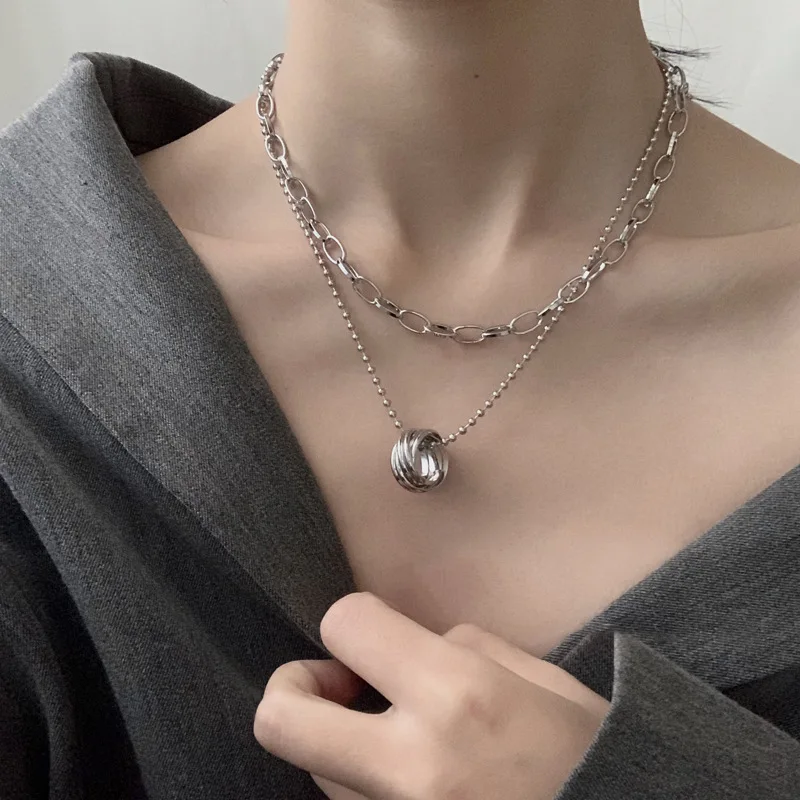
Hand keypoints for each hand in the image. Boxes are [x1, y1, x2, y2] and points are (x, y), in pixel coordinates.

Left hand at [254, 591, 609, 799]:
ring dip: (336, 741)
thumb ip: (461, 650)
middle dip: (292, 688)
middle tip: (334, 683)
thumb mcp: (537, 678)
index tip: (373, 634)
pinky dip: (363, 781)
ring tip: (390, 734)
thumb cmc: (589, 758)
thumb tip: (411, 650)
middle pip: (280, 721)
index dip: (354, 620)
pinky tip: (412, 772)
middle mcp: (411, 765)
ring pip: (316, 771)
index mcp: (456, 696)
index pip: (345, 626)